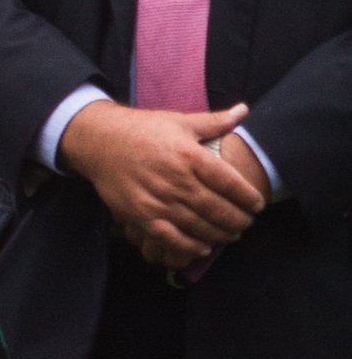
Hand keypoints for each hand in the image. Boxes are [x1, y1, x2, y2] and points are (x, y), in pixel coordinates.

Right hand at [58, 100, 267, 269]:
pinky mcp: (141, 215)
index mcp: (190, 155)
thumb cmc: (143, 129)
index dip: (249, 197)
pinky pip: (171, 238)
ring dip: (220, 234)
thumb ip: (215, 121)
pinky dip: (190, 246)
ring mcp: (159, 200)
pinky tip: (203, 247)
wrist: (100, 140)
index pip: (230, 183)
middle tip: (247, 223)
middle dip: (239, 220)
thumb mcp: (180, 121)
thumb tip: (244, 110)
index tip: (258, 203)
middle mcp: (177, 180)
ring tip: (231, 235)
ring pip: (199, 226)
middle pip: (218, 209)